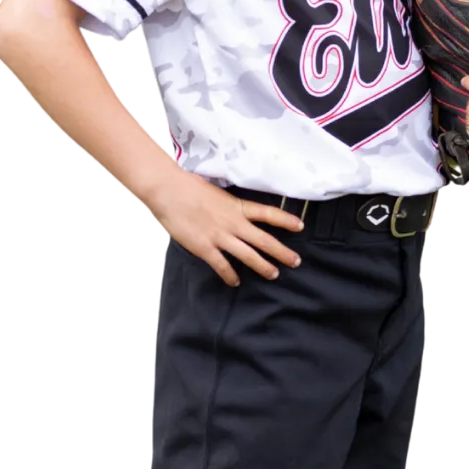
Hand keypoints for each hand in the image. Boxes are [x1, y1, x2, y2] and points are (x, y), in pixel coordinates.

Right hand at [149, 170, 305, 287]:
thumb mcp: (217, 192)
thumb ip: (229, 205)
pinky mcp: (204, 248)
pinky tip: (235, 281)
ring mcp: (219, 236)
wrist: (168, 190)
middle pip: (264, 240)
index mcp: (237, 206)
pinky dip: (230, 275)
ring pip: (248, 255)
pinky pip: (222, 265)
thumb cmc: (189, 186)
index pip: (268, 213)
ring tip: (274, 274)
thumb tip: (236, 211)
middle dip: (282, 252)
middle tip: (296, 261)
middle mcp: (233, 222)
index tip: (300, 226)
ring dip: (263, 266)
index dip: (286, 220)